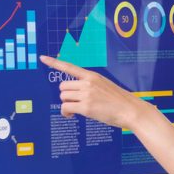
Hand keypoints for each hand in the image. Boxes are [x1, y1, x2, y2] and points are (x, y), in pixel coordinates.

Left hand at [40, 55, 158, 129]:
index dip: (54, 62)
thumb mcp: (104, 86)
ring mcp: (86, 94)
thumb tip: (74, 93)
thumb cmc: (119, 100)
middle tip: (75, 102)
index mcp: (92, 76)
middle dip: (66, 95)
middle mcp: (88, 83)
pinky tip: (73, 115)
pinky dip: (66, 113)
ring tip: (76, 110)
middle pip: (63, 86)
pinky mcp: (86, 107)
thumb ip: (89, 85)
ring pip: (63, 97)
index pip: (69, 67)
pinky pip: (66, 108)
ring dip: (67, 104)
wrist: (130, 110)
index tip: (42, 58)